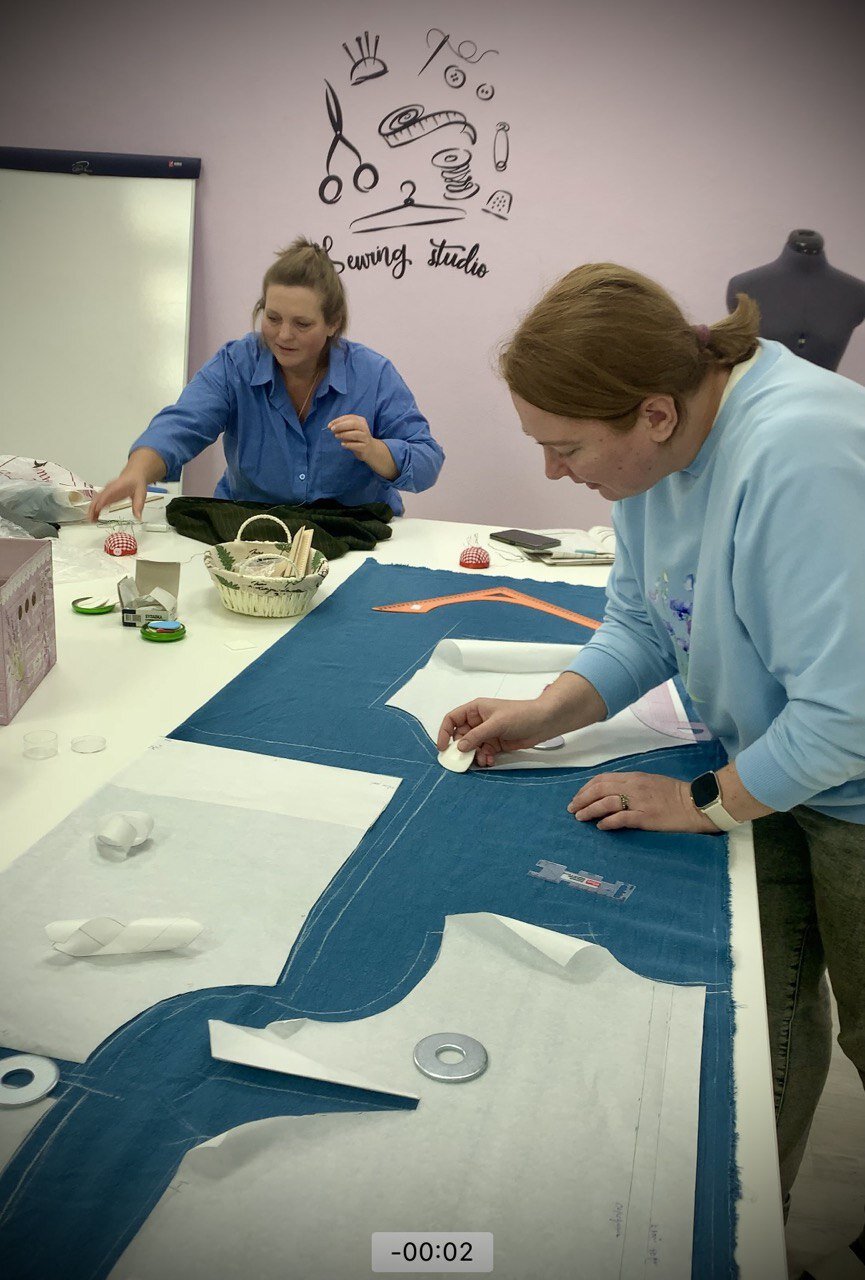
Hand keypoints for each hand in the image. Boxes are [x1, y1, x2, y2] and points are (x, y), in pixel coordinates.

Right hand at [87, 472, 147, 521]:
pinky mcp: (107, 496)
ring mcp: (107, 492)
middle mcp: (109, 489)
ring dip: (92, 510)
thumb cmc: (136, 482)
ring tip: (91, 521)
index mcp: (117, 486)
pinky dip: (95, 510)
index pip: (107, 494)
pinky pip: (98, 502)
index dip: (101, 501)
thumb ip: (138, 505)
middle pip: (98, 498)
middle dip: (93, 508)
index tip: (97, 510)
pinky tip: (94, 517)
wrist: (134, 474)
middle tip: (92, 519)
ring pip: (96, 500)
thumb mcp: (140, 494)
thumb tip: (138, 517)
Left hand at [327, 414, 374, 461]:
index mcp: (360, 421)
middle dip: (341, 426)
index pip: (349, 417)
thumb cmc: (357, 438)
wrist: (370, 449)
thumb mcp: (350, 430)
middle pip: (353, 424)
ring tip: (336, 436)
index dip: (339, 420)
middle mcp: (364, 428)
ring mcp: (365, 438)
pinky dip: (349, 444)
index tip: (329, 425)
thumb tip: (331, 426)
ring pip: (356, 434)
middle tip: (332, 429)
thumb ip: (342, 427)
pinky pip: (357, 445)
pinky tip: (343, 444)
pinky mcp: (365, 447)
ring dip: (344, 434)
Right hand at [436, 698, 556, 767]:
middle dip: (461, 749)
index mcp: (475, 709)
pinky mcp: (496, 743)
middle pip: (461, 736)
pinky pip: (483, 752)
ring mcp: (487, 733)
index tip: (442, 747)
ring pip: (472, 747)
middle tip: (462, 760)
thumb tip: (460, 747)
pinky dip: (484, 758)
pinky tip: (489, 760)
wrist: (543, 722)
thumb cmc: (520, 714)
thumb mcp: (496, 723)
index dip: (444, 732)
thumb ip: (476, 735)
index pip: (452, 719)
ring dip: (474, 755)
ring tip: (482, 760)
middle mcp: (479, 721)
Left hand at [567, 771, 721, 832]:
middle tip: (572, 808)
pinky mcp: (645, 817)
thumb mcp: (650, 782)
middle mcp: (634, 787)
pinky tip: (600, 826)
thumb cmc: (675, 794)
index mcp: (634, 777)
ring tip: (580, 818)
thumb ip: (631, 785)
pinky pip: (621, 818)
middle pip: (599, 790)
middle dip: (582, 799)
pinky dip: (607, 821)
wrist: (696, 803)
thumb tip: (612, 793)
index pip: (603, 779)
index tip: (578, 797)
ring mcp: (639, 802)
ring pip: (606, 802)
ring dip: (589, 810)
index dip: (586, 788)